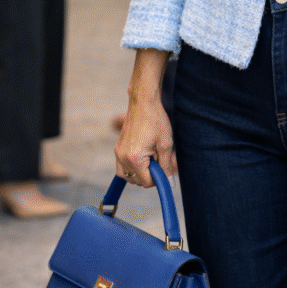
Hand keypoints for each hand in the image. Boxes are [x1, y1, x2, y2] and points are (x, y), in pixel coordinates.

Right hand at [114, 48, 176, 187]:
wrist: (143, 103)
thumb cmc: (156, 121)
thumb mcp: (166, 144)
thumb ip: (166, 166)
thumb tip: (169, 184)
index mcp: (134, 159)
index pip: (147, 182)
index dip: (159, 178)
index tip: (166, 166)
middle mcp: (122, 158)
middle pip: (137, 181)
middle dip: (150, 175)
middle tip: (160, 158)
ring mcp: (118, 154)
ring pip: (128, 177)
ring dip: (141, 173)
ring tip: (152, 157)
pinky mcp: (117, 149)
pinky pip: (122, 168)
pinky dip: (133, 168)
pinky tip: (144, 156)